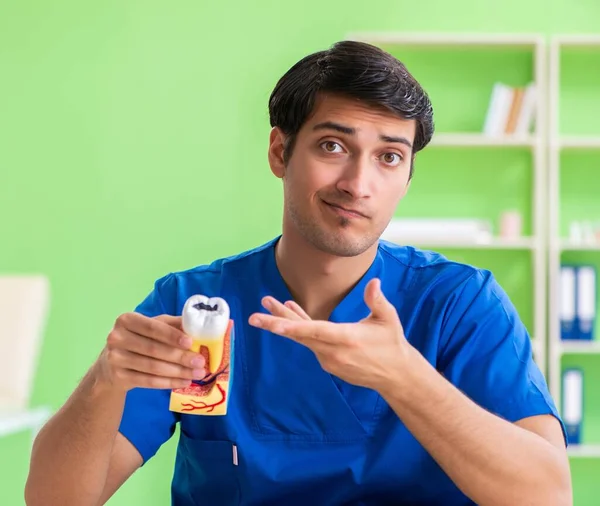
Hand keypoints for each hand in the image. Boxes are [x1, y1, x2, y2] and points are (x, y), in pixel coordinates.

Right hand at [96, 312, 205, 391]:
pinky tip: (184, 382)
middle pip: (154, 349)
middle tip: (201, 362)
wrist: (110, 364)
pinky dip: (168, 382)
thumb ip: (172, 324)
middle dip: (181, 356)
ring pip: (153, 367)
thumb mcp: (152, 327)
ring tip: (197, 374)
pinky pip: (148, 381)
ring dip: (178, 371)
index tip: (191, 342)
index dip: (172, 335)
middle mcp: (117, 338)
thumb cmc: (139, 339)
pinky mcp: (118, 377)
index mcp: (127, 320)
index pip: (152, 327)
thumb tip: (197, 324)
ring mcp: (115, 358)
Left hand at [249, 278, 407, 390]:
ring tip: (269, 303)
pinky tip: (291, 314)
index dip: (292, 326)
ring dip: (286, 322)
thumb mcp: (388, 319)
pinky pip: (310, 343)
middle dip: (275, 323)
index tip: (272, 323)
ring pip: (303, 338)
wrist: (395, 376)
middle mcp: (334, 352)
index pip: (315, 331)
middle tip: (253, 316)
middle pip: (300, 335)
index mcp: (347, 339)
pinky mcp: (329, 363)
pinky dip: (300, 329)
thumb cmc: (392, 344)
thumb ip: (377, 301)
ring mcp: (330, 360)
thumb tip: (374, 282)